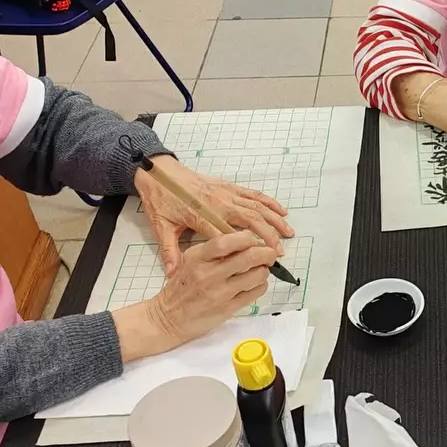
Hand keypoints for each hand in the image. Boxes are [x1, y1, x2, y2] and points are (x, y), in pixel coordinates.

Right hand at [113, 232, 279, 360]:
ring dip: (265, 270)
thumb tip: (245, 241)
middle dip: (266, 253)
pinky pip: (255, 293)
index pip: (228, 241)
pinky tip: (255, 284)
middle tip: (270, 254)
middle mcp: (209, 274)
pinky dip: (261, 285)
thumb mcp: (190, 261)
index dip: (247, 238)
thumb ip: (214, 250)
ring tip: (261, 270)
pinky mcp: (228, 309)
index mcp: (198, 258)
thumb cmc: (181, 286)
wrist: (167, 318)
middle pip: (249, 257)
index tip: (253, 239)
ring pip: (257, 275)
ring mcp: (220, 293)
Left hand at [136, 155, 292, 273]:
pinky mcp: (229, 186)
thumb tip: (172, 274)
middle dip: (267, 235)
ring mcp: (226, 193)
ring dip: (274, 220)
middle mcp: (218, 203)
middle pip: (249, 219)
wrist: (159, 172)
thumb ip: (169, 251)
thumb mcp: (161, 226)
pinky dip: (269, 202)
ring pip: (256, 206)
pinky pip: (254, 194)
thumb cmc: (161, 199)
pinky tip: (281, 211)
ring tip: (288, 233)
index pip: (226, 235)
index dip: (243, 249)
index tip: (257, 262)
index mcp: (201, 215)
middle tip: (278, 252)